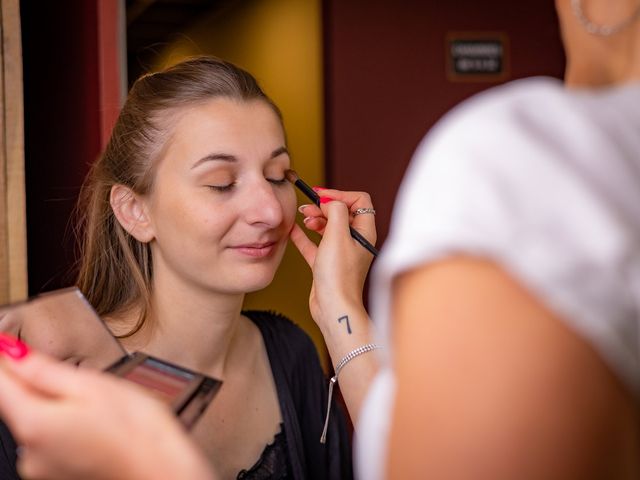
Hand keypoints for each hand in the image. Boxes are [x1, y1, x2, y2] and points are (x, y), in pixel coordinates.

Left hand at [0, 336, 215, 479]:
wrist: (162, 470)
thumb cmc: (137, 431)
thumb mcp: (93, 385)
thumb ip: (46, 370)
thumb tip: (13, 354)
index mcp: (33, 424)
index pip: (1, 382)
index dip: (6, 358)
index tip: (11, 343)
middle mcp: (30, 451)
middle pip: (19, 402)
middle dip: (39, 383)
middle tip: (78, 376)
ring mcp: (43, 467)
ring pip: (38, 419)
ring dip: (57, 404)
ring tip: (97, 403)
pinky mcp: (58, 473)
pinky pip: (52, 438)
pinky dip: (68, 425)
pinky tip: (97, 422)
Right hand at [289, 188, 376, 330]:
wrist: (333, 308)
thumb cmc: (339, 276)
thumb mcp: (337, 235)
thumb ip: (336, 211)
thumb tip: (330, 202)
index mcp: (365, 233)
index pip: (359, 202)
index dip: (340, 195)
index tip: (321, 197)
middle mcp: (355, 242)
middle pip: (342, 213)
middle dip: (324, 207)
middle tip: (308, 208)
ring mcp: (341, 253)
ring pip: (328, 227)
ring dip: (315, 219)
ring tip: (303, 218)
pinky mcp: (326, 265)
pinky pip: (314, 245)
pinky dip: (304, 236)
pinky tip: (293, 230)